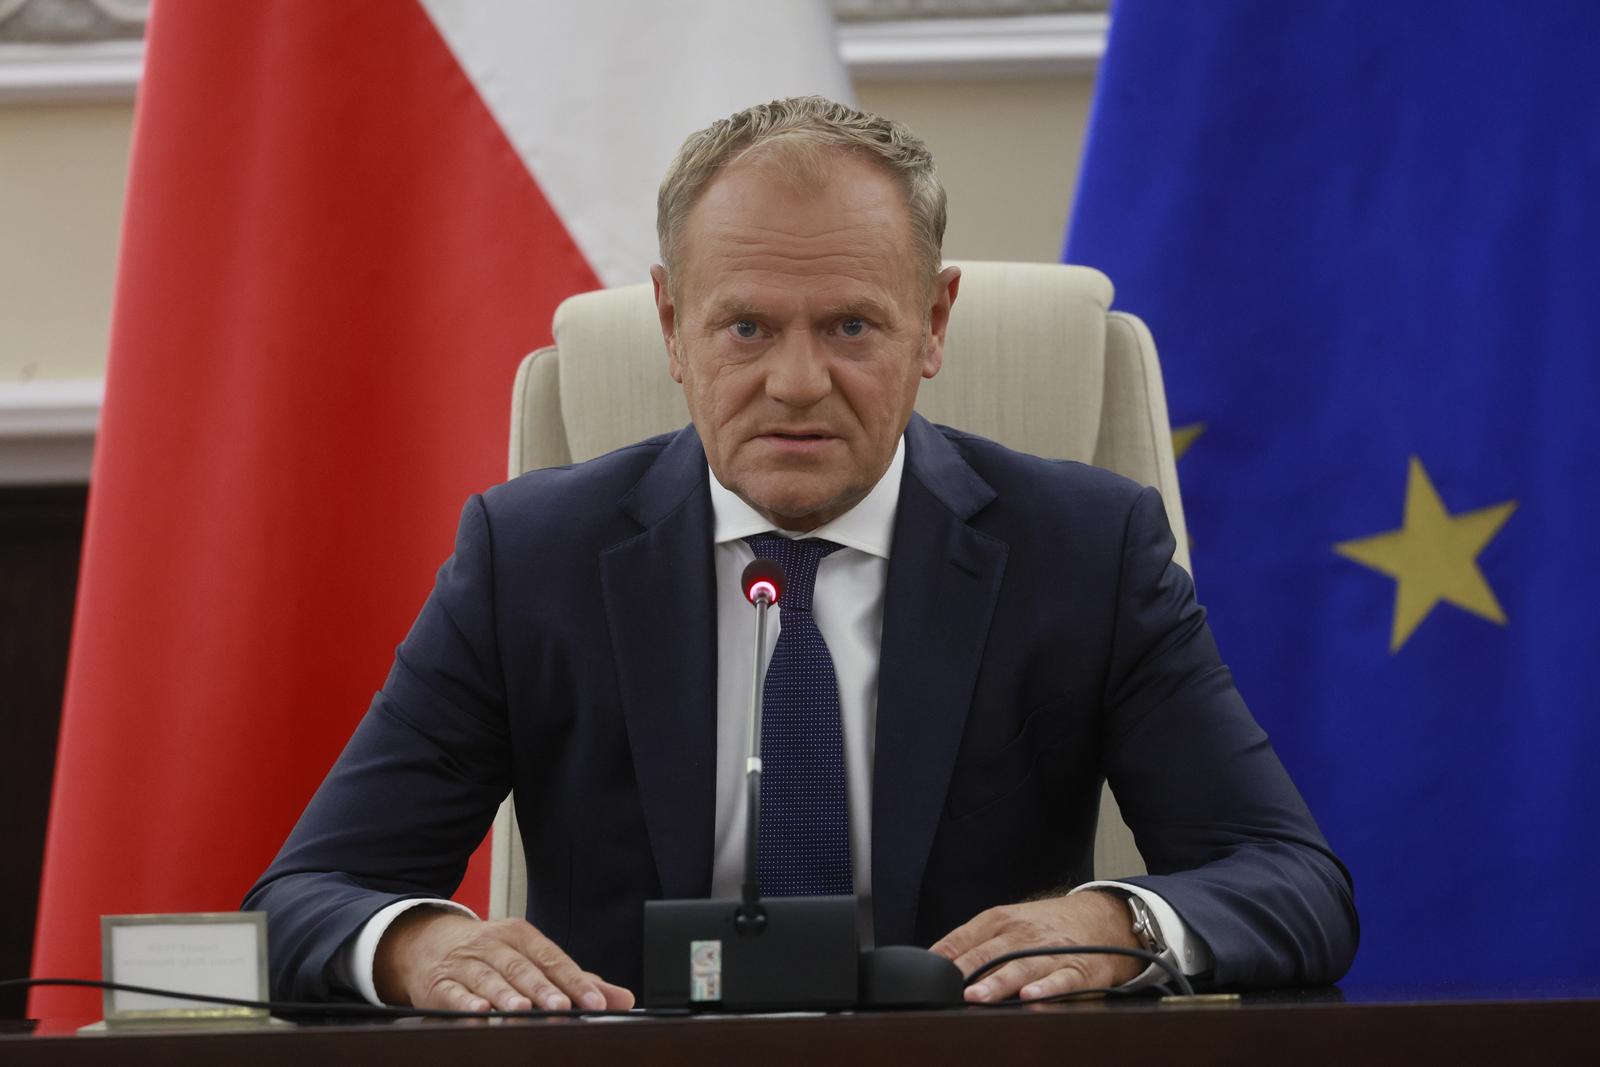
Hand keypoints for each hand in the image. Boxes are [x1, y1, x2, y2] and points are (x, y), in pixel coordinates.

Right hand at [373, 909, 635, 1012]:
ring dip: (506, 995)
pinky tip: (479, 1012)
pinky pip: (453, 993)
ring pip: (489, 979)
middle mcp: (494, 945)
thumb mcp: (531, 957)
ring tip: (523, 1010)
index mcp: (521, 935)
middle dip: (543, 989)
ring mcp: (466, 963)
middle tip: (562, 1007)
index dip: (575, 981)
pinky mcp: (439, 983)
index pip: (553, 959)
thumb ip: (575, 980)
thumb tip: (622, 999)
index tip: (596, 1002)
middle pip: (522, 968)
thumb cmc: (490, 953)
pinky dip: (466, 1003)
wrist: (427, 940)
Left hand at [931, 891, 1144, 1002]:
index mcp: (1000, 921)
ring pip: (1022, 966)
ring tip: (979, 997)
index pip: (964, 938)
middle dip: (968, 971)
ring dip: (1000, 982)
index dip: (945, 957)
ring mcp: (1051, 951)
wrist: (1099, 917)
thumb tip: (932, 962)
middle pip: (990, 953)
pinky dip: (1047, 988)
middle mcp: (1023, 934)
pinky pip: (1062, 980)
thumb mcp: (1005, 923)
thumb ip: (969, 942)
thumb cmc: (1043, 926)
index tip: (927, 975)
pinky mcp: (1079, 969)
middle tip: (949, 989)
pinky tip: (1030, 996)